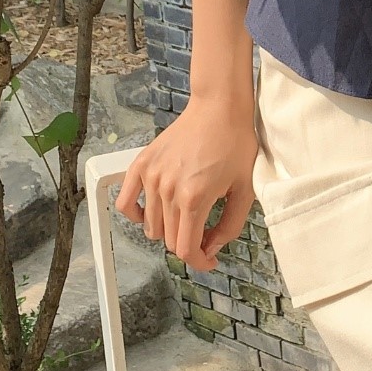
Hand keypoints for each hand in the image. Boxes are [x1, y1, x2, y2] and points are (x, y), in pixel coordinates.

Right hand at [116, 94, 259, 272]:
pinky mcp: (142, 164)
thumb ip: (230, 225)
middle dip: (189, 245)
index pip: (186, 249)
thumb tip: (212, 247)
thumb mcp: (245, 189)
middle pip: (170, 241)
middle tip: (206, 235)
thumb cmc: (236, 144)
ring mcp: (152, 177)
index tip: (210, 260)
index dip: (200, 262)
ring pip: (152, 227)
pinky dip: (136, 214)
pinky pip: (126, 202)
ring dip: (169, 230)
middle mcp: (168, 190)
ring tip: (187, 218)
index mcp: (194, 199)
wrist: (219, 108)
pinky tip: (155, 211)